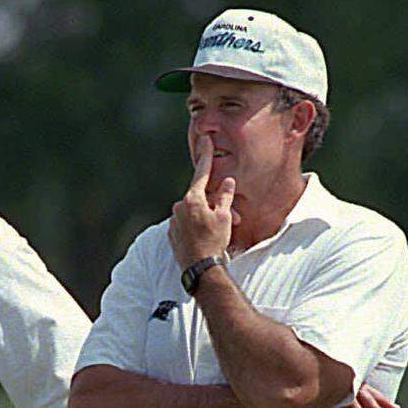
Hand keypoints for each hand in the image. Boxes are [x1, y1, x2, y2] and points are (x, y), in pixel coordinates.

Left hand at [168, 135, 235, 268]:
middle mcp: (180, 207)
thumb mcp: (224, 217)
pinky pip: (187, 224)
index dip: (205, 155)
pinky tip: (206, 238)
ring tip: (221, 232)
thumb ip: (224, 197)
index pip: (202, 172)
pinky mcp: (172, 234)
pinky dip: (197, 227)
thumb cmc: (214, 243)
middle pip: (200, 197)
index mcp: (192, 199)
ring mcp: (174, 220)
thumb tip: (227, 182)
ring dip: (208, 217)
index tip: (205, 138)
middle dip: (216, 205)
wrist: (200, 269)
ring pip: (194, 212)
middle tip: (234, 218)